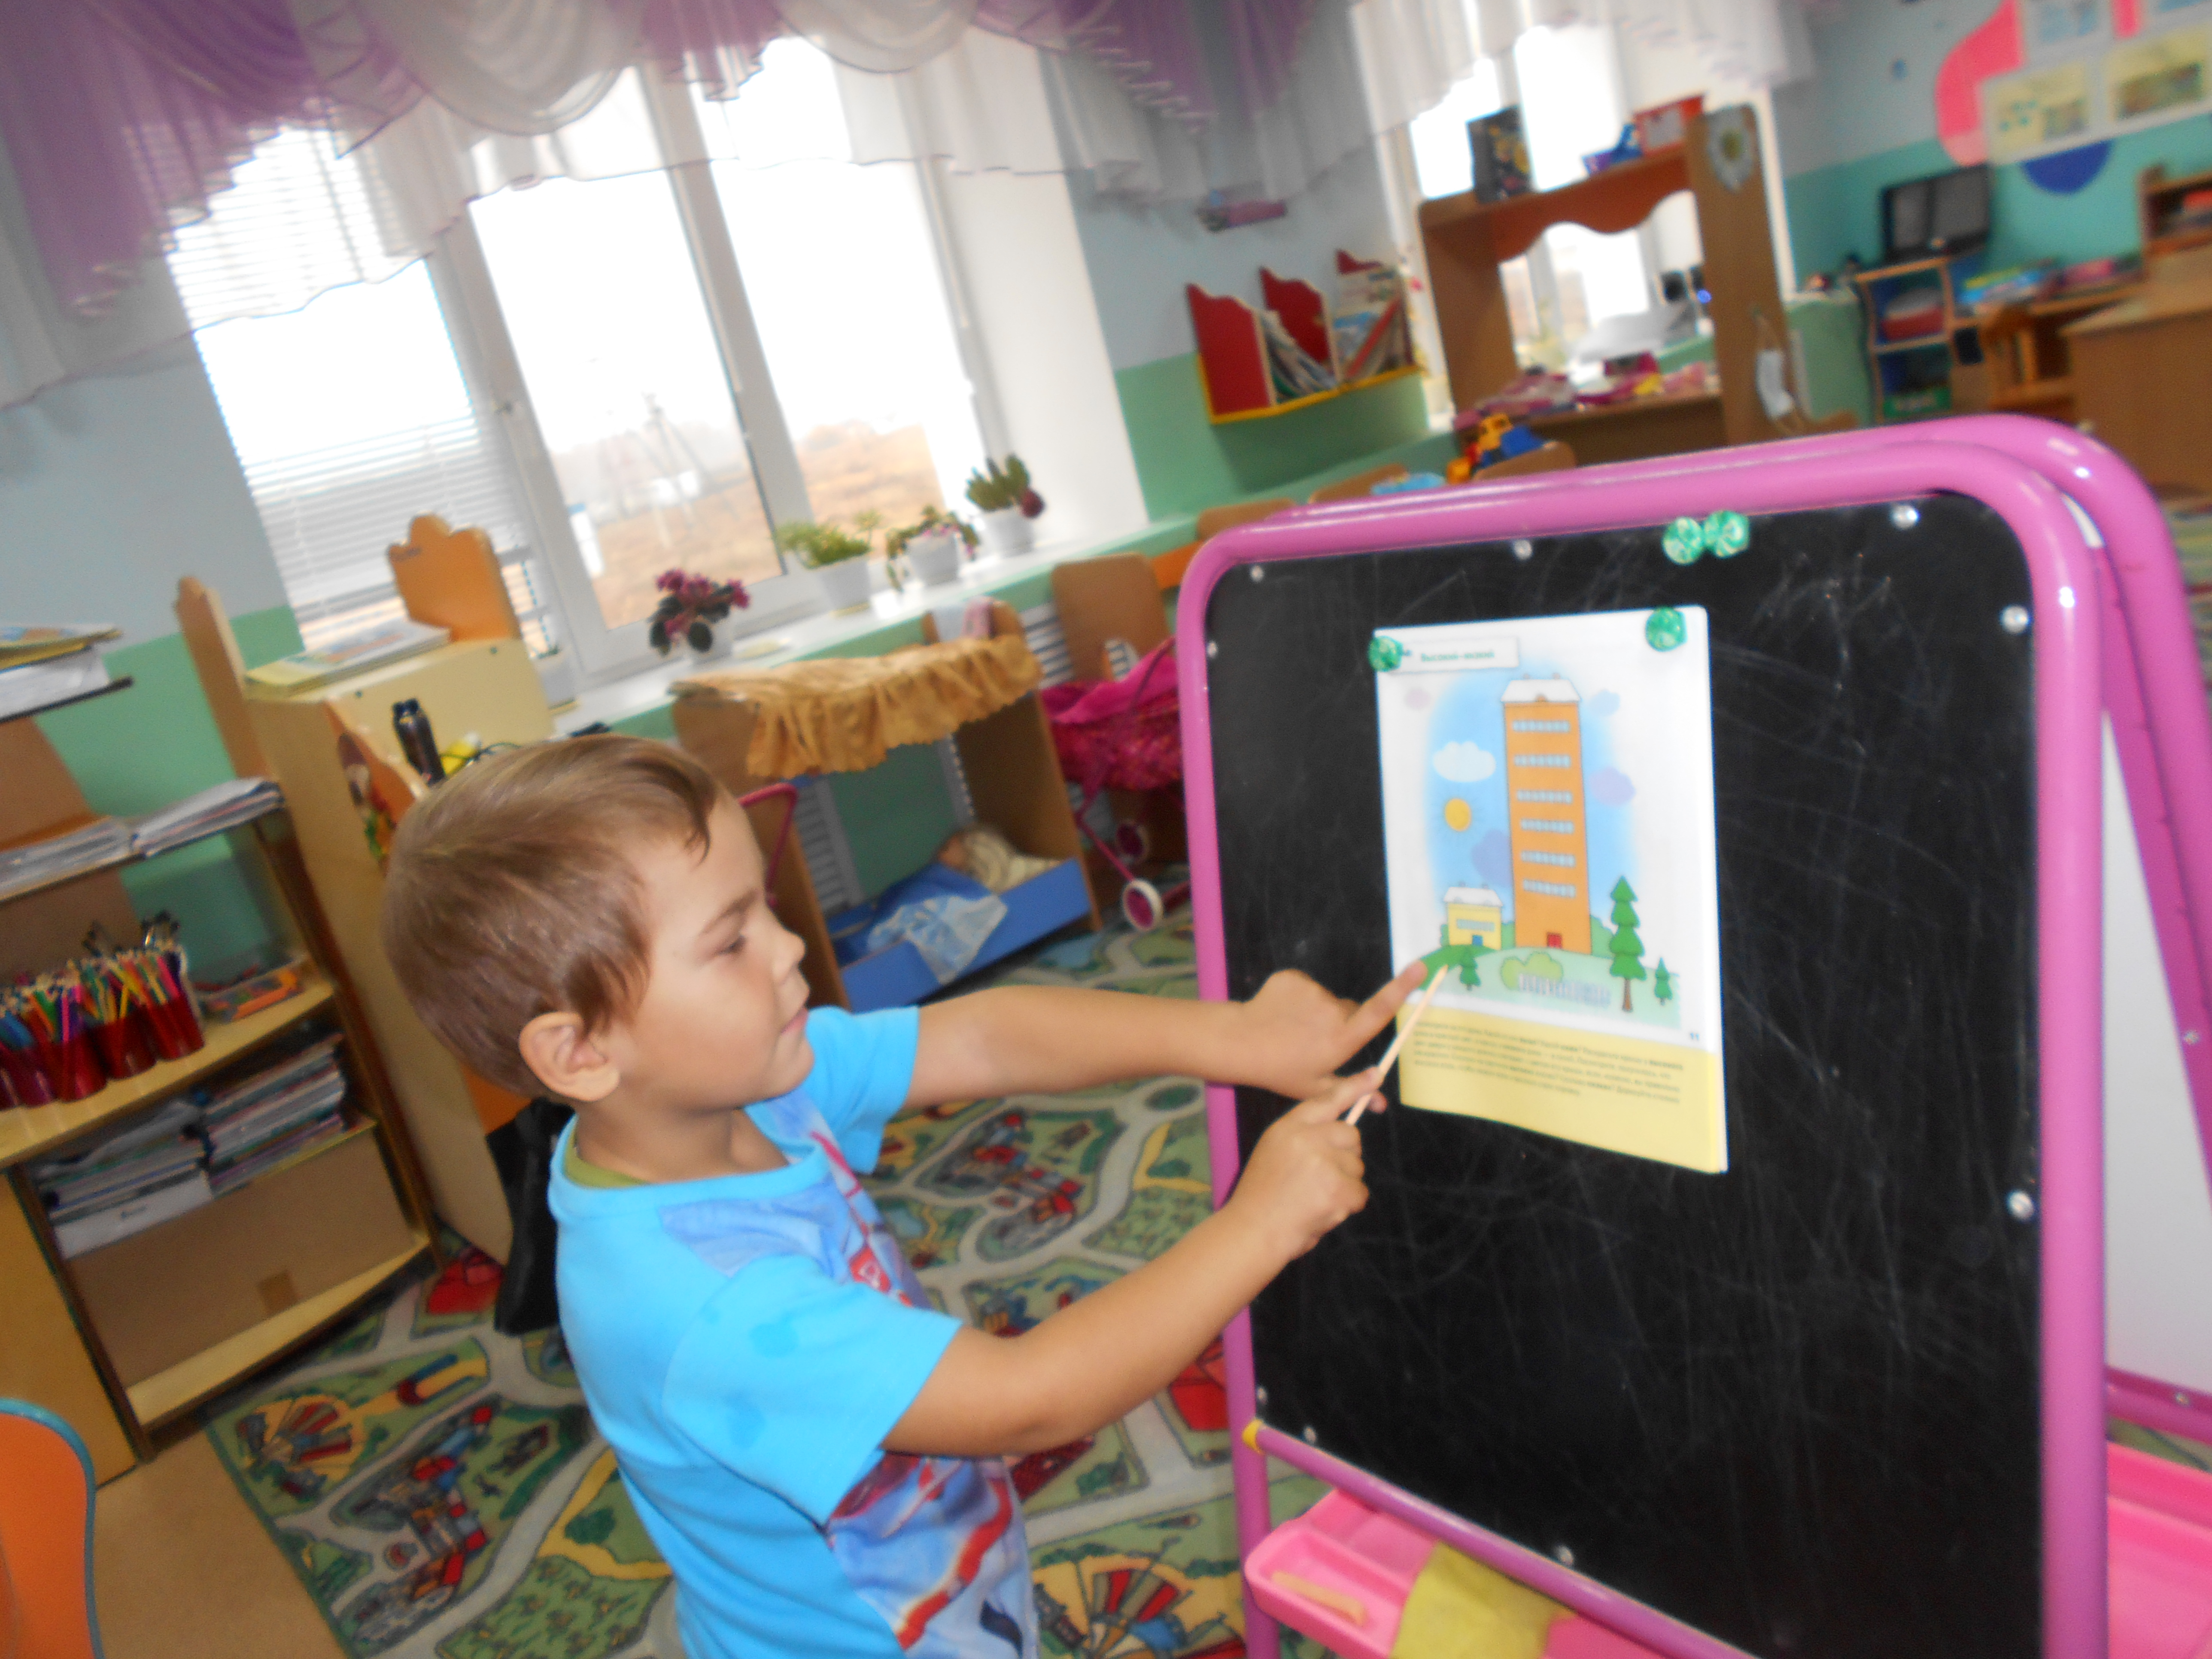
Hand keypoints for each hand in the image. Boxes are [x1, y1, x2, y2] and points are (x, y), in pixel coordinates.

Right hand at [1230, 1073, 1373, 1259]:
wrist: (1253, 1230)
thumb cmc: (1263, 1196)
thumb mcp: (1274, 1152)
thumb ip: (1304, 1137)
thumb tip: (1344, 1133)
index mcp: (1287, 1127)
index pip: (1326, 1100)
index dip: (1353, 1088)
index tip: (1375, 1075)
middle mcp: (1305, 1138)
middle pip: (1351, 1135)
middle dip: (1345, 1157)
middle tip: (1320, 1179)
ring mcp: (1322, 1161)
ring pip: (1356, 1166)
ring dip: (1344, 1185)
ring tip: (1315, 1199)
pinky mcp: (1337, 1187)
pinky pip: (1360, 1192)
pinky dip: (1347, 1205)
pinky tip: (1324, 1211)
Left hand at [1233, 963, 1427, 1100]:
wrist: (1240, 1043)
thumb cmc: (1281, 1070)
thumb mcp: (1317, 1088)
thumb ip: (1353, 1090)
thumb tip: (1381, 1104)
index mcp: (1342, 1038)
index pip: (1380, 1011)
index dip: (1403, 988)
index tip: (1421, 968)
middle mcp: (1333, 1011)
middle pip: (1351, 1010)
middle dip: (1341, 1022)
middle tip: (1316, 1041)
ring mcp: (1312, 991)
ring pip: (1327, 999)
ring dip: (1317, 1011)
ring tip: (1293, 1030)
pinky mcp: (1294, 977)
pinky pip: (1306, 986)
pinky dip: (1298, 998)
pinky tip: (1281, 1014)